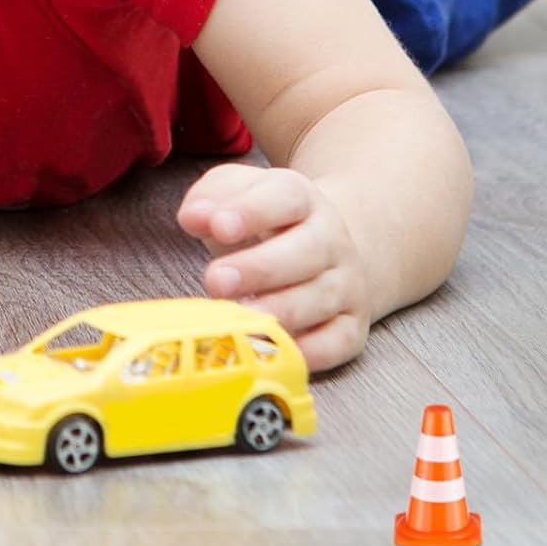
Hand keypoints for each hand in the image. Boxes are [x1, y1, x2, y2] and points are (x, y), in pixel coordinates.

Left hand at [176, 162, 371, 370]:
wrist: (323, 247)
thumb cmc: (264, 221)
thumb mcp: (235, 194)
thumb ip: (211, 198)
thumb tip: (194, 217)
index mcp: (302, 200)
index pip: (285, 198)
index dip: (252, 212)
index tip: (219, 226)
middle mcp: (331, 240)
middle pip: (306, 251)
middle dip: (261, 268)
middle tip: (217, 281)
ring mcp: (346, 284)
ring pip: (323, 298)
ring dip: (282, 311)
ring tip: (242, 316)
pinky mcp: (351, 326)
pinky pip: (338, 342)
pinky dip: (311, 351)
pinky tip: (275, 350)